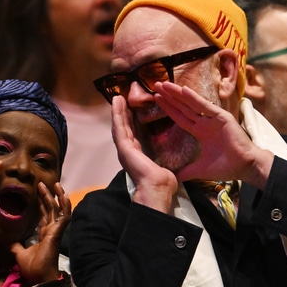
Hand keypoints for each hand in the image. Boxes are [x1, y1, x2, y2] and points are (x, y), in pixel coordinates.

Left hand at [11, 182, 70, 285]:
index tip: (36, 193)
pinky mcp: (58, 231)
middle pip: (50, 209)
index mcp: (44, 235)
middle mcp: (51, 230)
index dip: (41, 204)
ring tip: (55, 184)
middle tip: (41, 184)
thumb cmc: (32, 268)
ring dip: (57, 196)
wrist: (39, 277)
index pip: (44, 215)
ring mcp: (56, 230)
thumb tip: (3, 240)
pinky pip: (64, 215)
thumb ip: (14, 245)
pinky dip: (64, 204)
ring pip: (59, 209)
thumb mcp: (19, 253)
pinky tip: (62, 194)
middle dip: (47, 196)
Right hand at [111, 95, 177, 212]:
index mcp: (137, 157)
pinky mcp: (123, 147)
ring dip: (118, 111)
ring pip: (120, 126)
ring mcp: (124, 149)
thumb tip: (170, 168)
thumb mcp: (163, 167)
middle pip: (124, 129)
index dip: (132, 123)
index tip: (132, 112)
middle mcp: (128, 152)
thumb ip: (162, 163)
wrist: (157, 189)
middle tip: (121, 100)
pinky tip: (117, 102)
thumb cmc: (162, 183)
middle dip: (123, 115)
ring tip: (117, 97)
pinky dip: (117, 114)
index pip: (134, 136)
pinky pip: (119, 127)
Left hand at [153, 81, 273, 188]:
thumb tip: (173, 178)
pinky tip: (182, 90)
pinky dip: (194, 98)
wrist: (245, 167)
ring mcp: (213, 119)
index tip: (157, 99)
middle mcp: (205, 123)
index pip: (180, 117)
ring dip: (177, 93)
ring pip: (191, 103)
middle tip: (156, 85)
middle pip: (183, 107)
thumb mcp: (200, 170)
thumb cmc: (227, 167)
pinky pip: (205, 106)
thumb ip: (186, 171)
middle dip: (170, 97)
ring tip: (164, 85)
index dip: (169, 108)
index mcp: (201, 132)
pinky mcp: (221, 117)